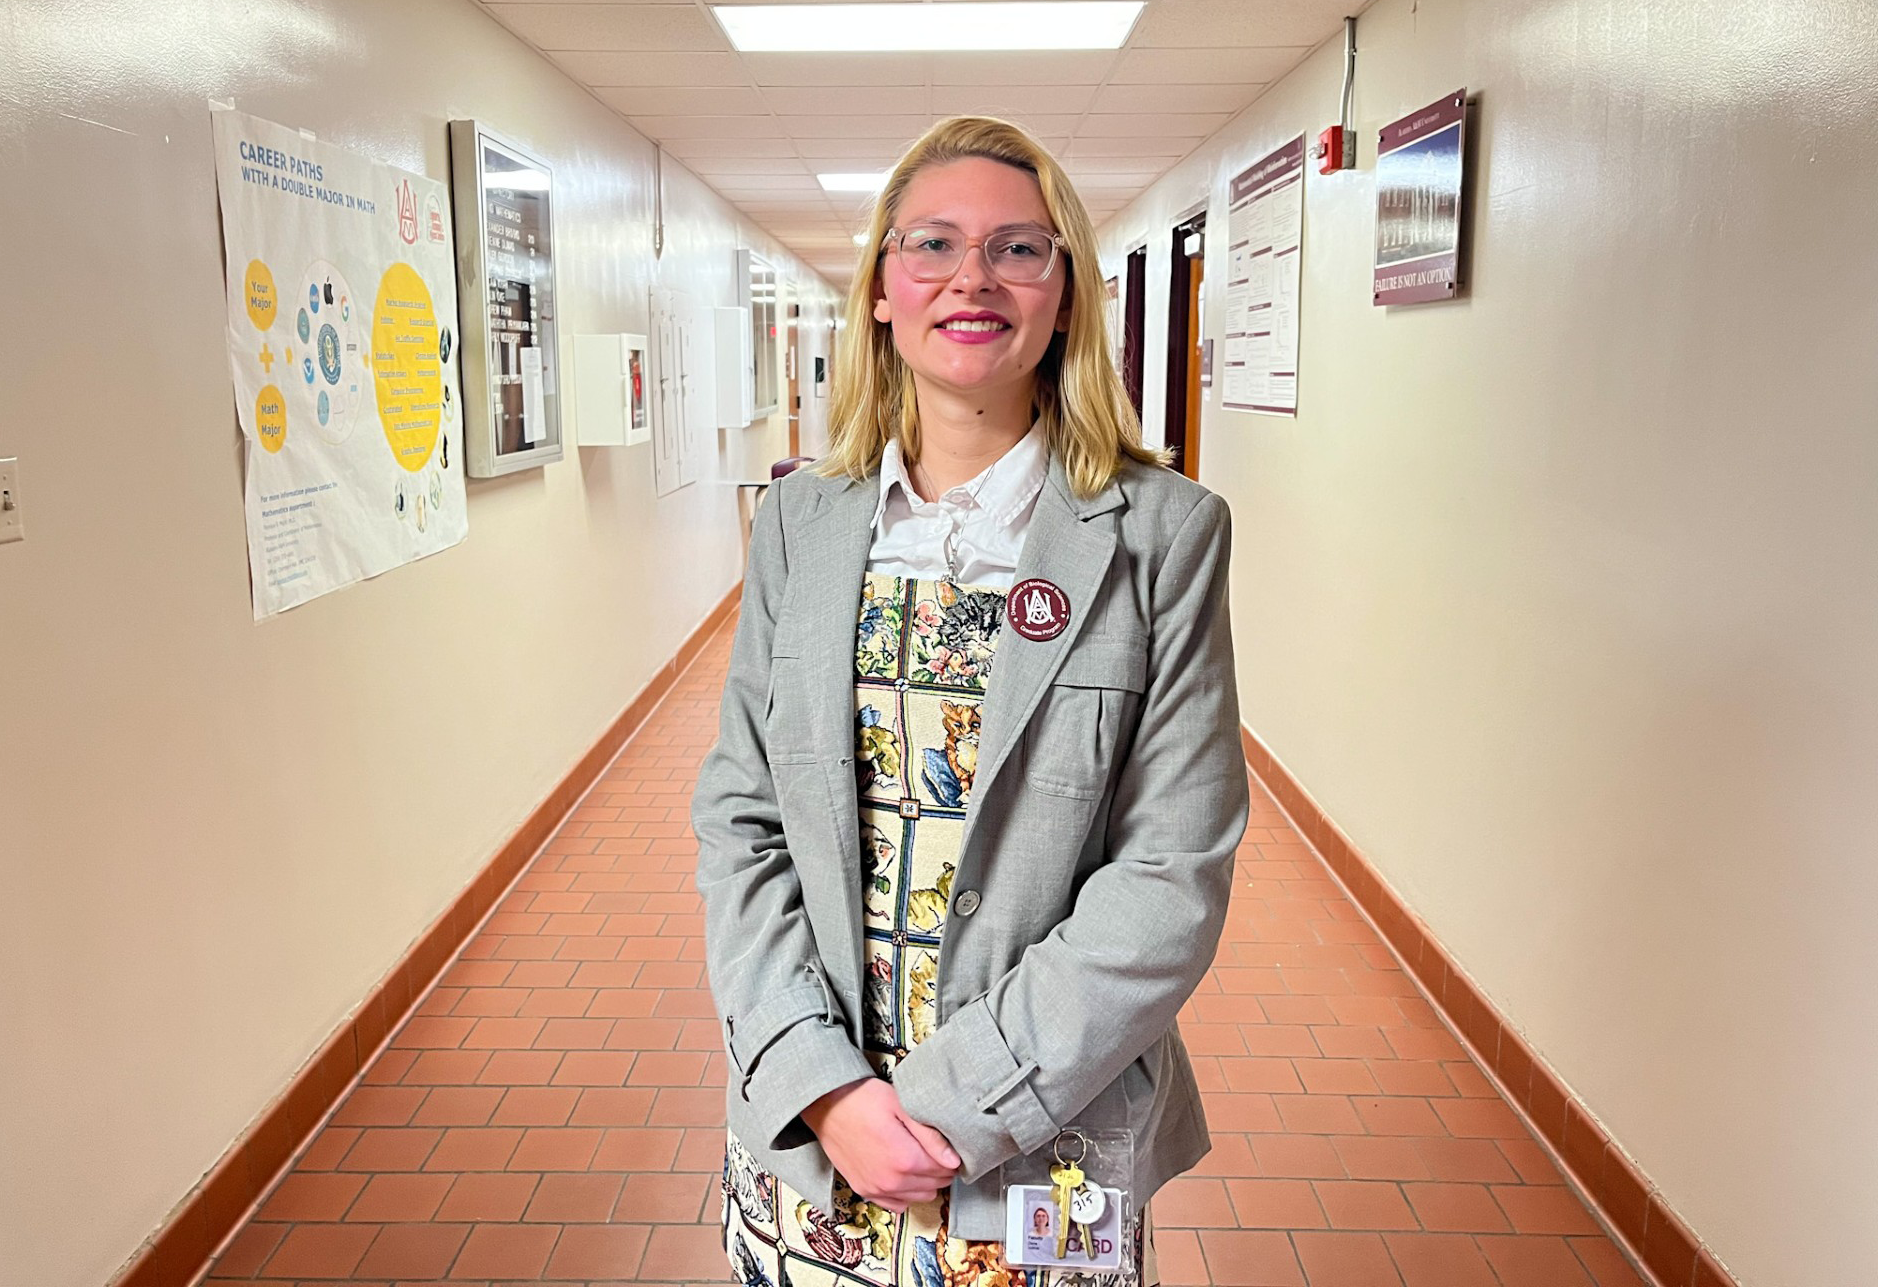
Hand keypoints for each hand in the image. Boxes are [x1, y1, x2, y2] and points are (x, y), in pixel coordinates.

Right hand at [802, 1077, 961, 1211]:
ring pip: (919, 1197)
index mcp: (904, 1160)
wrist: (826, 1105)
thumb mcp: (902, 1106)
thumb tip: (954, 1160)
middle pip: (935, 1185)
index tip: (947, 1143)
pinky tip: (902, 1172)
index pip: (946, 1169)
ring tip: (918, 1157)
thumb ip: (930, 1136)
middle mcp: (891, 1182)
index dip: (951, 1155)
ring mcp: (875, 1190)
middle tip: (934, 1147)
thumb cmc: (863, 1099)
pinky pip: (897, 1204)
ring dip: (925, 1182)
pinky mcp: (863, 1191)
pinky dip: (905, 1192)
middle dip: (940, 1169)